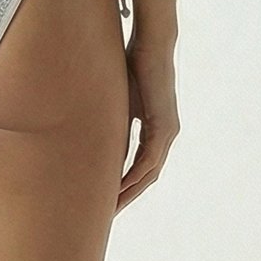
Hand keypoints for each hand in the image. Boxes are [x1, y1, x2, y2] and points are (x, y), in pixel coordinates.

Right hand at [117, 39, 178, 210]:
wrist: (152, 44)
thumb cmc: (133, 65)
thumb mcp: (118, 101)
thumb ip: (111, 121)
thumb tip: (91, 137)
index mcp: (155, 129)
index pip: (140, 166)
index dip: (124, 184)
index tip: (106, 199)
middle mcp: (166, 134)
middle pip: (147, 177)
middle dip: (127, 196)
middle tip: (108, 215)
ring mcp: (168, 131)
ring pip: (150, 173)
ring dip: (130, 192)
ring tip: (110, 209)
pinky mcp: (165, 126)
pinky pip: (150, 160)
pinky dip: (134, 176)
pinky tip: (118, 188)